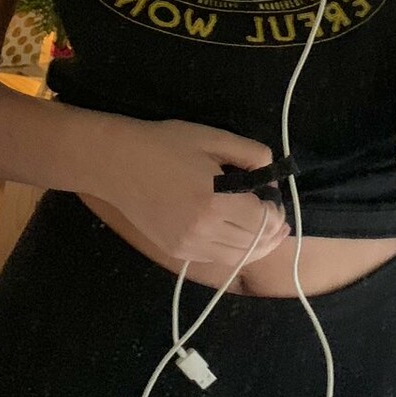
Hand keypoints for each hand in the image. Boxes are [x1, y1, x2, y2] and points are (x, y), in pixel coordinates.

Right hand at [101, 119, 291, 270]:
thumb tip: (271, 174)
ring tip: (266, 233)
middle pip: (255, 244)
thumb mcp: (213, 138)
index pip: (264, 220)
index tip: (274, 199)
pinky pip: (215, 258)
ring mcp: (188, 246)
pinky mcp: (176, 252)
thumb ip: (251, 153)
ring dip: (257, 247)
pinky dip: (232, 250)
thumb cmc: (164, 145)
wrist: (117, 163)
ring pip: (237, 258)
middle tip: (278, 219)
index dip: (277, 212)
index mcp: (215, 202)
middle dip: (273, 232)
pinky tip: (236, 236)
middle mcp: (203, 231)